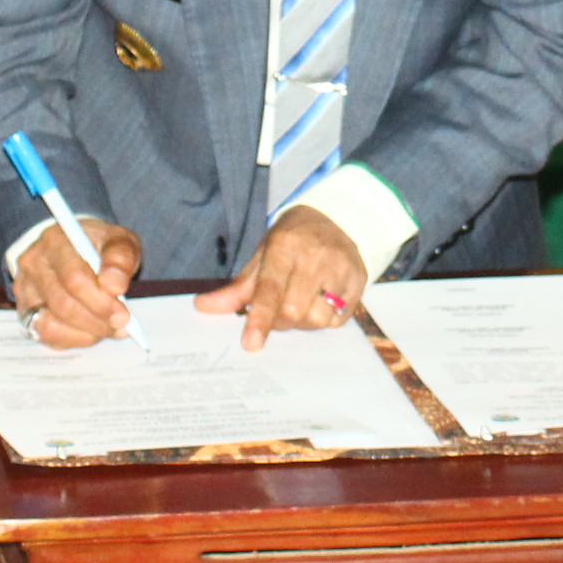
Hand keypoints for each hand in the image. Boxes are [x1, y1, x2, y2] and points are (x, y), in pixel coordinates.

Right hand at [13, 221, 145, 348]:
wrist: (74, 249)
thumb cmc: (97, 246)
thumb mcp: (118, 241)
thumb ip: (120, 258)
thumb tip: (114, 286)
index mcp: (55, 240)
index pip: (74, 277)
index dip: (101, 301)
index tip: (124, 314)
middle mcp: (33, 264)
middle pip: (63, 304)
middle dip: (97, 320)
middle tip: (121, 324)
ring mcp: (25, 290)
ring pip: (52, 325)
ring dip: (87, 332)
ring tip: (108, 326)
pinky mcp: (25, 311)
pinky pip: (47, 335)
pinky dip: (75, 338)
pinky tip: (91, 330)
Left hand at [196, 206, 369, 352]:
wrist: (336, 218)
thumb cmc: (292, 242)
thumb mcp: (262, 256)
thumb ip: (236, 288)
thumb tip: (203, 307)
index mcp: (286, 245)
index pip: (270, 289)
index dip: (259, 318)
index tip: (251, 344)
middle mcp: (316, 256)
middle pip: (293, 311)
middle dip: (280, 322)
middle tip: (278, 311)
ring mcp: (342, 268)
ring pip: (318, 319)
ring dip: (304, 322)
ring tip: (302, 302)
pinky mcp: (359, 281)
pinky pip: (338, 320)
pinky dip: (325, 319)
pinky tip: (322, 300)